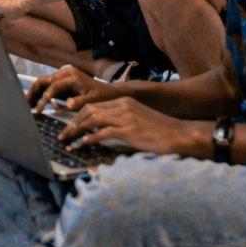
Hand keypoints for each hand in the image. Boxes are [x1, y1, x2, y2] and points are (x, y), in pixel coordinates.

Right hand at [26, 65, 124, 112]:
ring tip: (27, 104)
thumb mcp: (92, 101)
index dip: (43, 99)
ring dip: (34, 93)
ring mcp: (63, 75)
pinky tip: (36, 102)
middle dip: (33, 93)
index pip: (52, 86)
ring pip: (43, 82)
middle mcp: (65, 72)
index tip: (38, 110)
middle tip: (25, 105)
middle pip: (43, 80)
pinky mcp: (62, 80)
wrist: (109, 91)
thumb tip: (67, 104)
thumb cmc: (102, 97)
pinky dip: (41, 93)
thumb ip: (79, 102)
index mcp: (72, 76)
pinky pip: (47, 85)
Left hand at [57, 97, 200, 155]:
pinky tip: (82, 145)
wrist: (182, 134)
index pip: (93, 105)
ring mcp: (125, 117)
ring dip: (76, 130)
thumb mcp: (138, 120)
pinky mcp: (129, 130)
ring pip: (91, 119)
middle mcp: (122, 106)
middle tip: (63, 134)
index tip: (69, 125)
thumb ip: (120, 122)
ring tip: (67, 140)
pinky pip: (101, 133)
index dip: (78, 115)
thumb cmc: (161, 131)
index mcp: (124, 101)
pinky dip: (89, 139)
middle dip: (72, 122)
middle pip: (88, 110)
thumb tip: (102, 132)